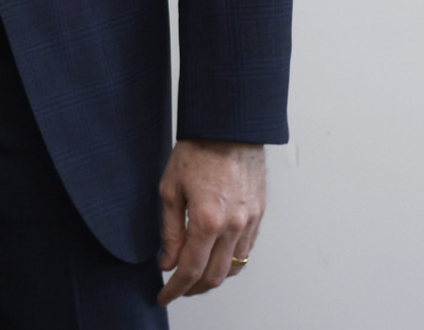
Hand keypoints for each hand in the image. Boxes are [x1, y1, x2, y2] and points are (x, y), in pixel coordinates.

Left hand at [157, 139, 265, 303]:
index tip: (164, 296)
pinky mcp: (259, 214)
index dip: (175, 288)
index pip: (190, 269)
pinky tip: (216, 257)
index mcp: (207, 219)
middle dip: (193, 289)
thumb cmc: (197, 150)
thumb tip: (167, 261)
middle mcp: (233, 225)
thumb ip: (169, 230)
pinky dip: (230, 261)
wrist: (228, 126)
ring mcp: (250, 221)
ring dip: (214, 278)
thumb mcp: (170, 189)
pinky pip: (246, 250)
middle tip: (176, 289)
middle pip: (215, 276)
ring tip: (194, 276)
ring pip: (234, 267)